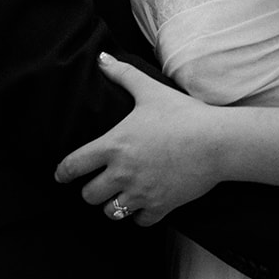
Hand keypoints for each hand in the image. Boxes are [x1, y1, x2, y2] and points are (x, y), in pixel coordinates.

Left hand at [54, 53, 222, 225]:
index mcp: (114, 146)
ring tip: (120, 195)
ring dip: (113, 204)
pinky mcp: (160, 206)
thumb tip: (102, 57)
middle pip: (89, 195)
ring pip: (111, 212)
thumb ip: (123, 74)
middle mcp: (122, 173)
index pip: (73, 166)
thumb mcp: (150, 91)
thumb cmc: (183, 114)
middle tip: (99, 182)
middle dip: (92, 190)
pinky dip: (140, 215)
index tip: (60, 176)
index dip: (62, 173)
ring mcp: (141, 193)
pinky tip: (145, 203)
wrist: (217, 142)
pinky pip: (139, 221)